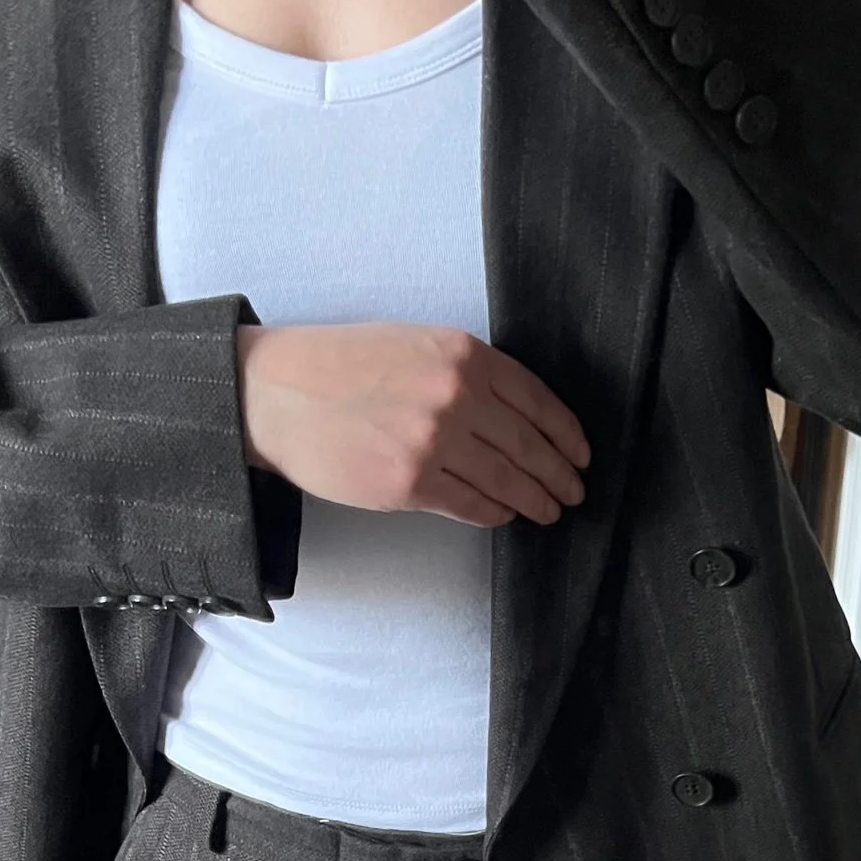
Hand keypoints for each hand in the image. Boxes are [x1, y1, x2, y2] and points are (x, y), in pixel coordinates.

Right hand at [236, 320, 590, 526]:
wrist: (279, 392)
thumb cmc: (341, 366)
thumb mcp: (415, 344)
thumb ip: (467, 372)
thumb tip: (515, 416)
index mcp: (463, 355)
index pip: (538, 400)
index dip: (567, 434)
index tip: (581, 453)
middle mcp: (455, 395)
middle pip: (530, 446)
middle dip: (560, 475)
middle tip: (575, 491)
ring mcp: (434, 442)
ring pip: (507, 481)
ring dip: (536, 500)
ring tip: (550, 510)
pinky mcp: (410, 483)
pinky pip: (471, 505)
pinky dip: (495, 514)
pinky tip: (504, 515)